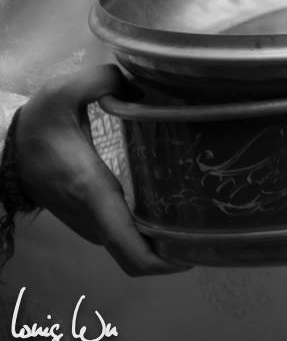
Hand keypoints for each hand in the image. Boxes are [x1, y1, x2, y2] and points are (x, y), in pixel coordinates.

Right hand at [13, 66, 184, 275]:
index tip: (195, 251)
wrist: (7, 148)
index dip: (164, 261)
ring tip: (200, 218)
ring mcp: (89, 224)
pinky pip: (122, 238)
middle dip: (174, 254)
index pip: (130, 250)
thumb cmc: (39, 124)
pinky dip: (147, 235)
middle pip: (137, 258)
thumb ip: (104, 79)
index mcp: (94, 194)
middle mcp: (94, 218)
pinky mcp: (88, 219)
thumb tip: (142, 84)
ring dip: (162, 245)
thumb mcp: (65, 92)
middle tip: (212, 230)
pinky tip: (172, 208)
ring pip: (130, 250)